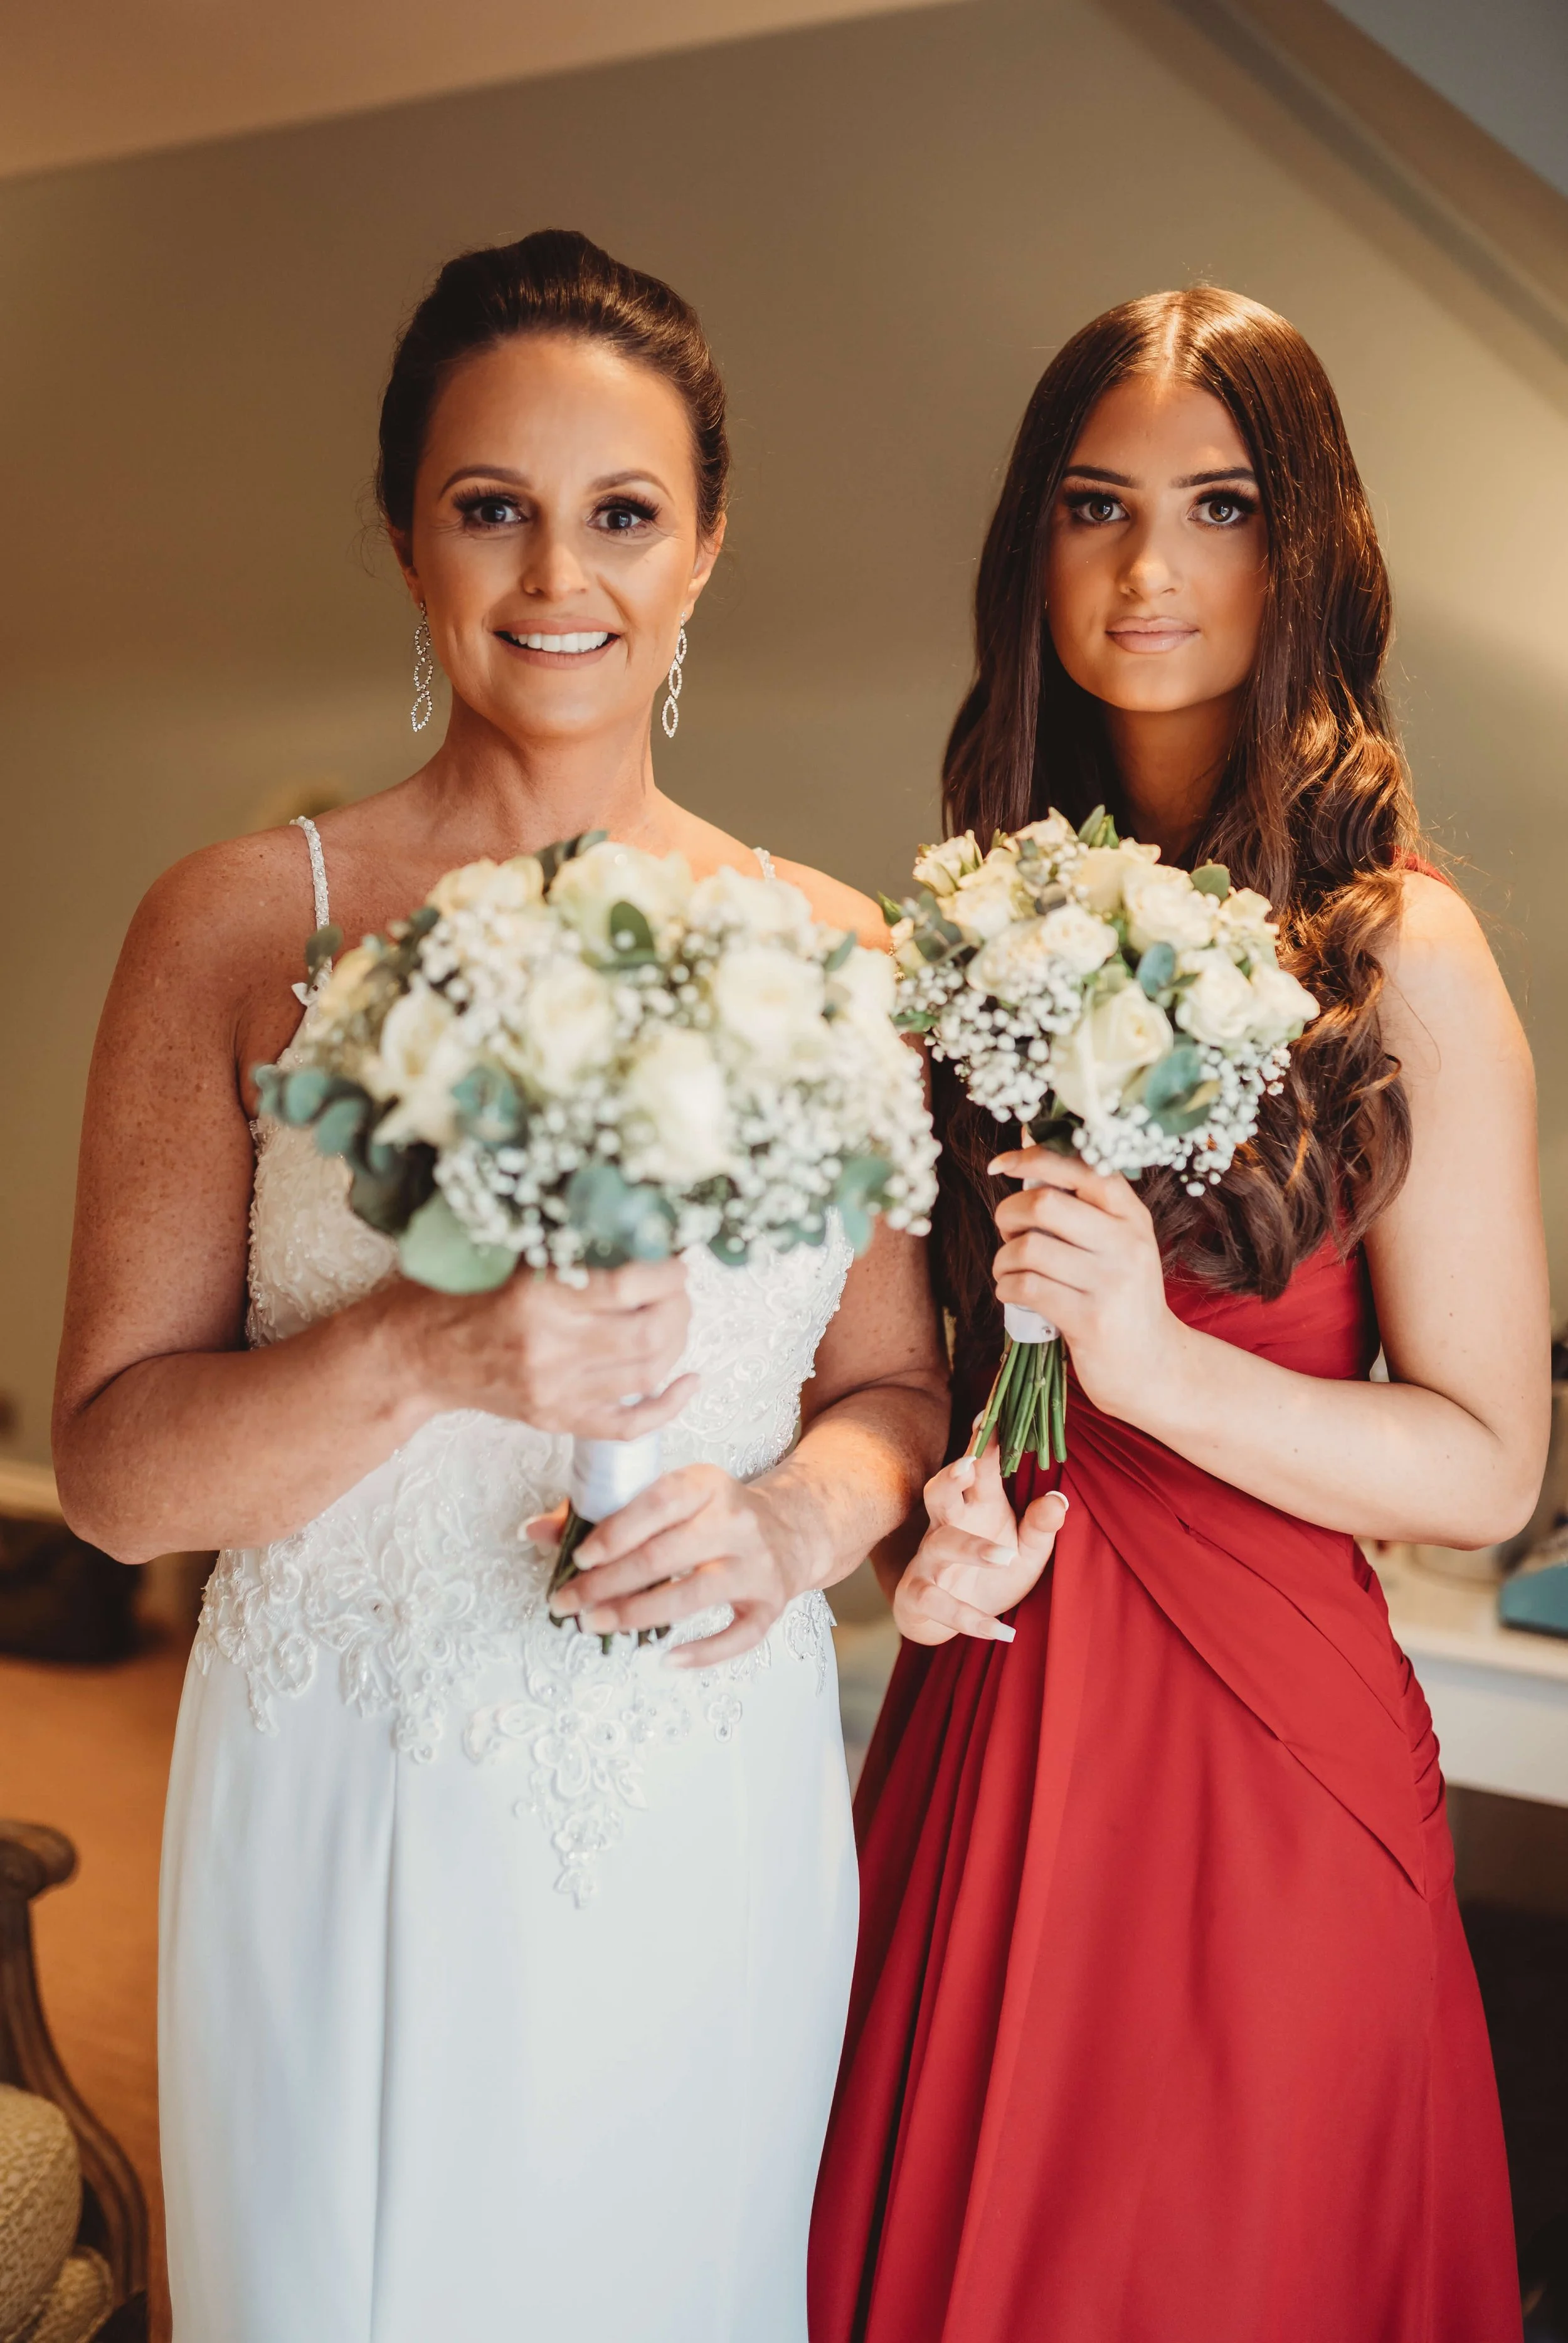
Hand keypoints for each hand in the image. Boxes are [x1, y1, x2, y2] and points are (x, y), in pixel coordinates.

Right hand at [394, 1257, 696, 1440]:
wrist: (413, 1354)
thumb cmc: (457, 1293)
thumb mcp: (507, 1253)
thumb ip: (565, 1243)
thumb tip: (635, 1225)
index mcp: (536, 1296)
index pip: (629, 1284)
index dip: (666, 1270)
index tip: (671, 1256)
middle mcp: (548, 1347)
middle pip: (649, 1333)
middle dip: (679, 1305)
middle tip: (677, 1287)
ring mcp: (554, 1390)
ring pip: (647, 1374)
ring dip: (676, 1343)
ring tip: (674, 1318)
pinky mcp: (554, 1419)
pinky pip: (627, 1424)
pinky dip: (667, 1405)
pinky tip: (688, 1381)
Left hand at [533, 1463, 799, 1663]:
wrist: (790, 1528)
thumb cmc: (713, 1514)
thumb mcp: (669, 1497)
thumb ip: (603, 1511)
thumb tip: (534, 1531)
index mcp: (707, 1484)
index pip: (658, 1503)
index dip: (615, 1532)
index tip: (579, 1558)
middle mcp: (736, 1521)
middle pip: (665, 1555)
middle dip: (607, 1583)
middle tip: (568, 1604)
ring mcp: (756, 1565)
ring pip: (692, 1595)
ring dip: (635, 1614)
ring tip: (593, 1625)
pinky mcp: (770, 1603)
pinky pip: (738, 1636)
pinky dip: (702, 1653)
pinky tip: (664, 1658)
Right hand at [893, 1442, 1066, 1644]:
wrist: (947, 1621)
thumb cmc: (991, 1574)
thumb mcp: (1026, 1552)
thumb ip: (1041, 1527)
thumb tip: (1060, 1499)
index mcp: (977, 1507)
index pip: (978, 1468)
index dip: (982, 1441)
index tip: (991, 1412)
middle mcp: (948, 1527)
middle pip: (940, 1492)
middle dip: (950, 1476)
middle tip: (967, 1464)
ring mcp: (929, 1561)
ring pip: (940, 1545)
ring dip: (972, 1549)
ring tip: (1007, 1557)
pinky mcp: (919, 1595)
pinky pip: (938, 1602)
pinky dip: (969, 1618)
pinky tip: (1002, 1631)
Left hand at [990, 1146, 1180, 1418]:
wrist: (1152, 1364)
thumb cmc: (1119, 1296)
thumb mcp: (1117, 1244)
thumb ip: (1080, 1205)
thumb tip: (1024, 1152)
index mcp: (1131, 1215)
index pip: (1082, 1166)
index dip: (1032, 1158)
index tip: (1000, 1165)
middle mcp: (1127, 1243)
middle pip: (1044, 1204)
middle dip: (1008, 1214)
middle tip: (1008, 1233)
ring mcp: (1111, 1282)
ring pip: (1028, 1248)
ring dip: (1002, 1259)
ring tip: (1010, 1270)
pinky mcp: (1090, 1319)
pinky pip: (1025, 1287)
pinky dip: (1006, 1288)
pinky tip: (1014, 1293)